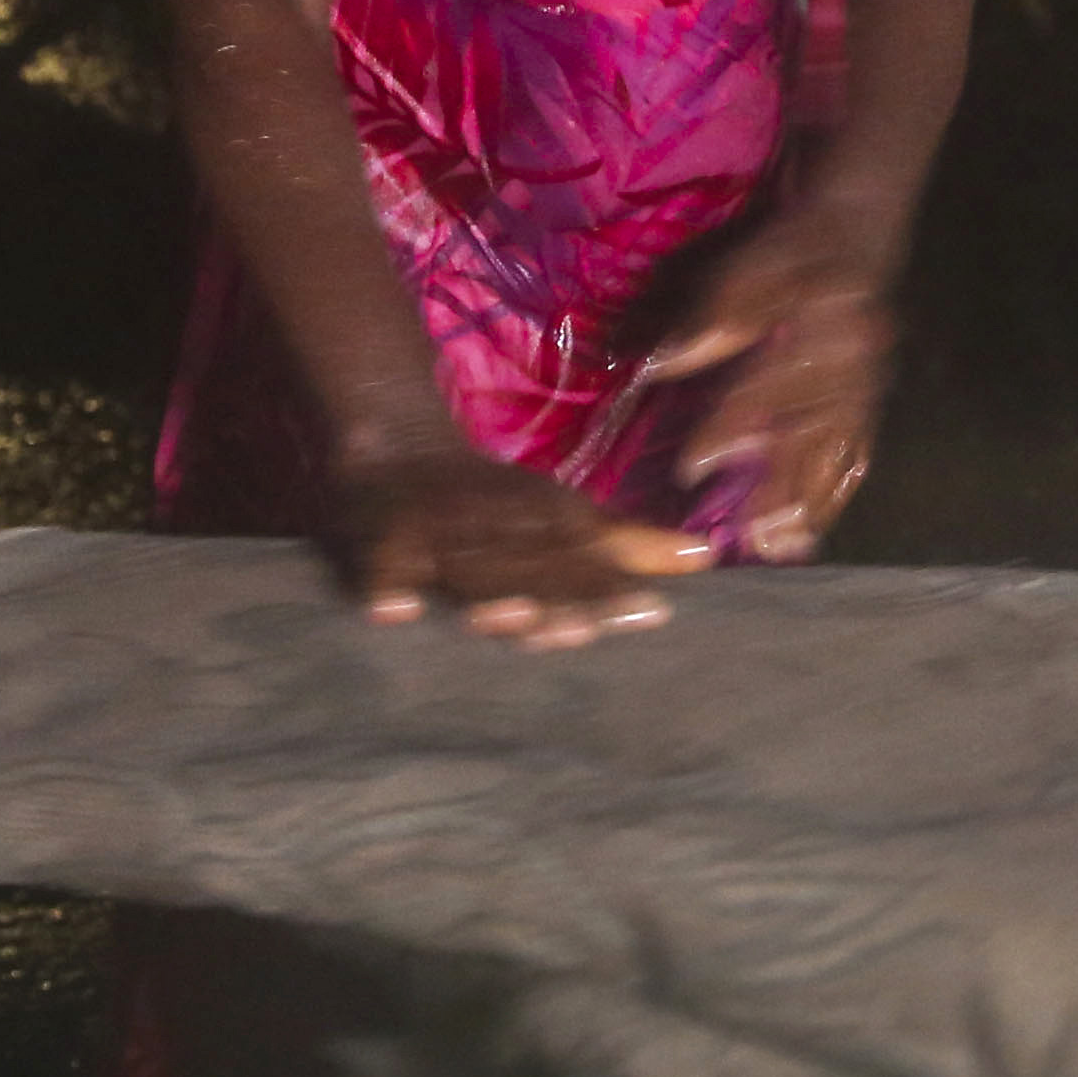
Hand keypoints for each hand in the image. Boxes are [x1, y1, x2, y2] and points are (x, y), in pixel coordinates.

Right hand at [335, 444, 706, 649]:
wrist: (391, 449)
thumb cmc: (491, 504)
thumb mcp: (560, 516)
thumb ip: (625, 543)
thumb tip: (704, 556)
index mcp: (533, 523)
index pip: (580, 560)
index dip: (612, 588)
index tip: (652, 611)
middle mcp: (488, 530)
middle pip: (526, 571)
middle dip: (556, 598)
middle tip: (585, 628)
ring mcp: (431, 540)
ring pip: (461, 573)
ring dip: (485, 595)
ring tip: (514, 617)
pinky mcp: (373, 547)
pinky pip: (374, 574)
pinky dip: (383, 591)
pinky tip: (393, 613)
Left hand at [655, 207, 898, 564]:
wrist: (855, 226)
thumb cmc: (787, 248)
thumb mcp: (742, 262)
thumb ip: (710, 315)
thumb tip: (665, 362)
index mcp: (817, 320)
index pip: (768, 384)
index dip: (729, 429)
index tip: (691, 469)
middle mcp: (850, 356)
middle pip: (811, 429)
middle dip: (780, 486)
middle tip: (750, 537)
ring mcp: (866, 379)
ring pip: (839, 448)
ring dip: (811, 499)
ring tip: (783, 545)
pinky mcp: (871, 394)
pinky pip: (859, 449)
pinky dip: (837, 490)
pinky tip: (817, 526)